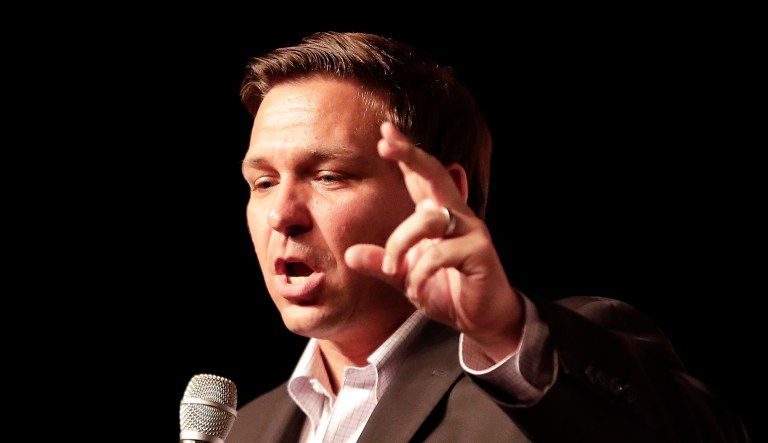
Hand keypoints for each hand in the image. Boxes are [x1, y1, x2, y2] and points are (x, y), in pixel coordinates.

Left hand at [345, 122, 523, 360]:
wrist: (480, 318)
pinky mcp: (480, 253)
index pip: (420, 176)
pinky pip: (440, 254)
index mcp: (437, 213)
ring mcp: (470, 231)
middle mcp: (455, 215)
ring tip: (393, 269)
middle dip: (410, 156)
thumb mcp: (406, 277)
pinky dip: (420, 273)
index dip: (405, 153)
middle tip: (385, 143)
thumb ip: (382, 264)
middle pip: (434, 174)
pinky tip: (417, 289)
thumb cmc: (445, 290)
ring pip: (428, 219)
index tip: (385, 130)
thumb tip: (350, 254)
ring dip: (401, 244)